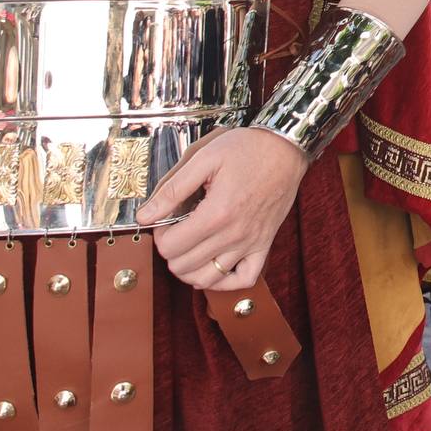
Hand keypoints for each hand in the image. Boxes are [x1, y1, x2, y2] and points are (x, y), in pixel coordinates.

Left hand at [138, 127, 308, 292]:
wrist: (286, 149)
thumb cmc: (247, 148)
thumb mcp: (204, 158)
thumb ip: (172, 189)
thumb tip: (145, 216)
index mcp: (216, 214)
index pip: (171, 247)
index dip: (159, 235)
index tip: (164, 220)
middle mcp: (234, 235)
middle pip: (184, 266)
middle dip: (171, 251)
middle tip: (175, 230)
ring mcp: (250, 243)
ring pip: (209, 279)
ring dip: (190, 270)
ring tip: (187, 250)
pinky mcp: (264, 244)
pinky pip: (244, 279)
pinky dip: (225, 281)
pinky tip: (213, 267)